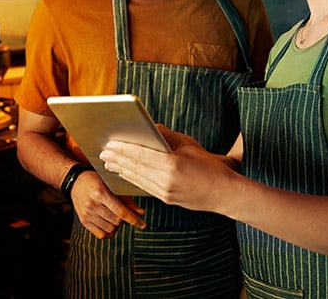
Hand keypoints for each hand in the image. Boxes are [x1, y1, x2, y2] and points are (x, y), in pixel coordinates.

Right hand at [69, 169, 145, 238]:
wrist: (76, 181)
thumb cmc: (96, 180)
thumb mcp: (112, 185)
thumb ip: (127, 200)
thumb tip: (141, 213)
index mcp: (101, 193)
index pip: (121, 211)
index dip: (134, 219)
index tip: (143, 224)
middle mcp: (92, 204)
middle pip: (117, 221)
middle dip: (125, 220)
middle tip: (126, 215)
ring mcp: (87, 214)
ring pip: (110, 229)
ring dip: (117, 227)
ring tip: (116, 218)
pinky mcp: (83, 221)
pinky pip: (101, 234)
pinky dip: (109, 233)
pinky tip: (110, 225)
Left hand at [100, 127, 237, 212]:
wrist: (224, 194)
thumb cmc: (210, 167)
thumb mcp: (189, 145)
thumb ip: (168, 136)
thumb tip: (151, 128)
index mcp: (172, 165)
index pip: (140, 155)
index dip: (123, 149)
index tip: (110, 144)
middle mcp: (166, 181)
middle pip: (135, 168)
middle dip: (118, 159)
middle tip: (103, 152)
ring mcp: (165, 193)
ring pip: (137, 179)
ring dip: (121, 170)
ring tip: (108, 163)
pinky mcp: (166, 199)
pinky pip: (145, 187)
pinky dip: (132, 179)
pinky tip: (125, 174)